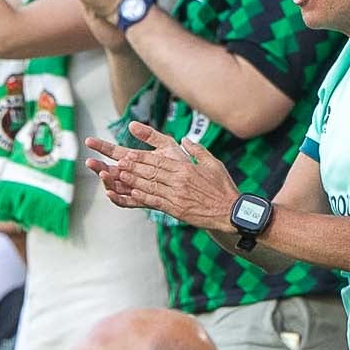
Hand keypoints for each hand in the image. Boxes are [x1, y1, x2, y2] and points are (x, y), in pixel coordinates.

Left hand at [84, 122, 239, 229]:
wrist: (231, 211)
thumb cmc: (223, 187)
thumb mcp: (213, 163)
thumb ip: (197, 150)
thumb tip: (185, 139)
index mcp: (186, 168)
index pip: (159, 161)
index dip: (141, 158)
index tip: (129, 154)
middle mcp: (179, 181)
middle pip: (151, 172)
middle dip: (132, 167)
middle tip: (117, 163)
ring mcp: (177, 195)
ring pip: (150, 186)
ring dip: (133, 181)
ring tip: (119, 176)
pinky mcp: (177, 209)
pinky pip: (156, 201)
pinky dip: (142, 197)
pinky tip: (131, 193)